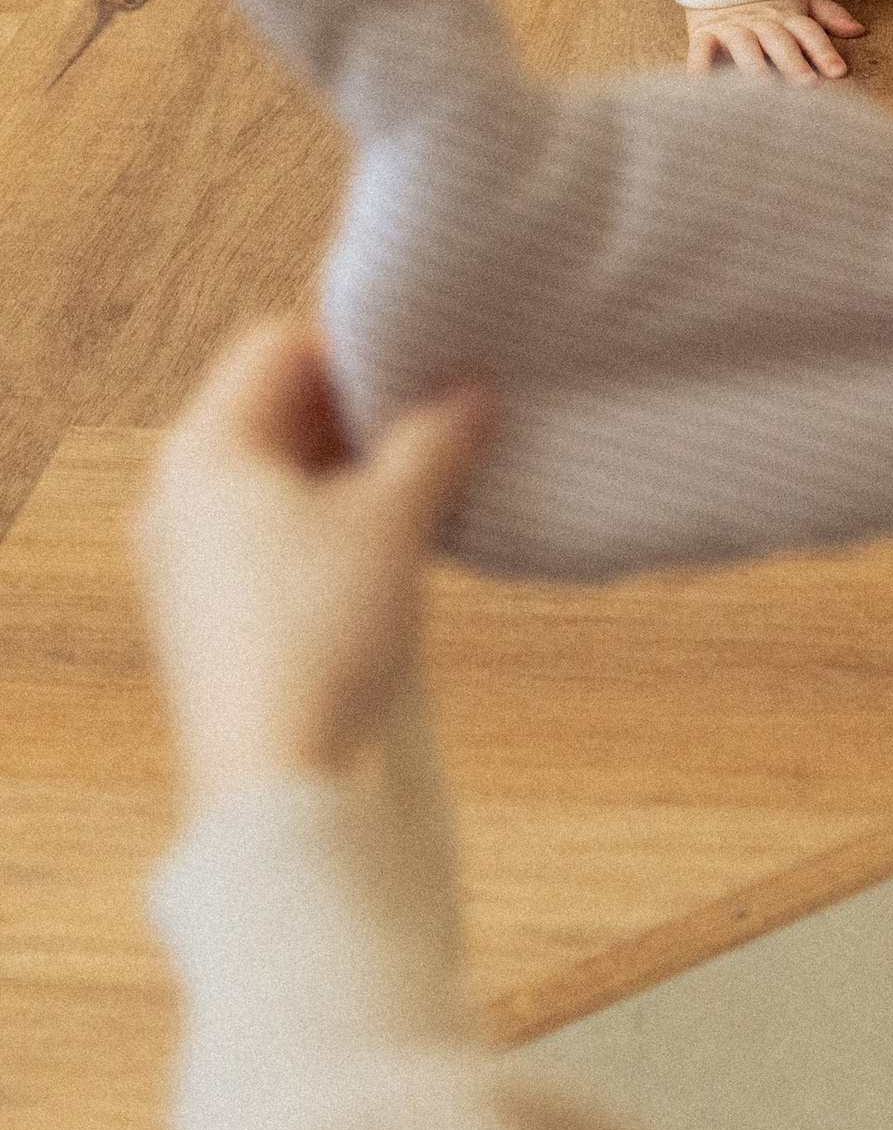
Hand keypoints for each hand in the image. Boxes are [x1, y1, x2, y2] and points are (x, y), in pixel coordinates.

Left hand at [132, 325, 494, 813]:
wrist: (282, 779)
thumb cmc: (321, 634)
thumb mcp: (394, 519)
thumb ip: (438, 440)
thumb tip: (474, 393)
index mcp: (204, 451)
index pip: (280, 351)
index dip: (361, 358)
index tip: (434, 383)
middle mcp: (181, 499)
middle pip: (280, 417)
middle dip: (368, 422)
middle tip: (451, 435)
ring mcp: (194, 565)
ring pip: (287, 484)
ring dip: (362, 481)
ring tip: (435, 501)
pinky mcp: (220, 621)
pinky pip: (283, 544)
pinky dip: (340, 535)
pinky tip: (399, 563)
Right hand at [685, 0, 864, 81]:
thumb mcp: (799, 0)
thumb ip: (828, 15)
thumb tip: (860, 30)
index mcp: (787, 16)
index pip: (808, 31)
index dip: (823, 50)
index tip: (838, 72)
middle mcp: (761, 23)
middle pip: (779, 41)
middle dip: (793, 62)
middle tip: (806, 85)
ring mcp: (732, 28)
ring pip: (744, 46)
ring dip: (753, 65)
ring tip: (762, 86)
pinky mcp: (704, 33)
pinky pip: (701, 49)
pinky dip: (701, 65)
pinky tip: (704, 85)